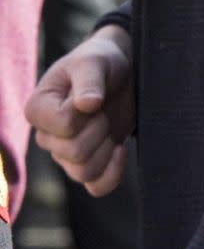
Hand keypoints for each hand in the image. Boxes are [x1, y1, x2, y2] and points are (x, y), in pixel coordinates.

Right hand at [26, 27, 134, 195]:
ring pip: (83, 172)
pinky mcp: (88, 164)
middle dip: (99, 128)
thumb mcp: (95, 61)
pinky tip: (121, 149)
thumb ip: (89, 79)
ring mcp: (65, 154)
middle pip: (73, 152)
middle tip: (104, 107)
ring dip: (106, 147)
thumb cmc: (101, 62)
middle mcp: (46, 136)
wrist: (121, 72)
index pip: (64, 125)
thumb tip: (87, 104)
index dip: (86, 111)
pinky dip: (112, 174)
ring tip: (109, 123)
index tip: (91, 94)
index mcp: (37, 109)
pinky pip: (96, 187)